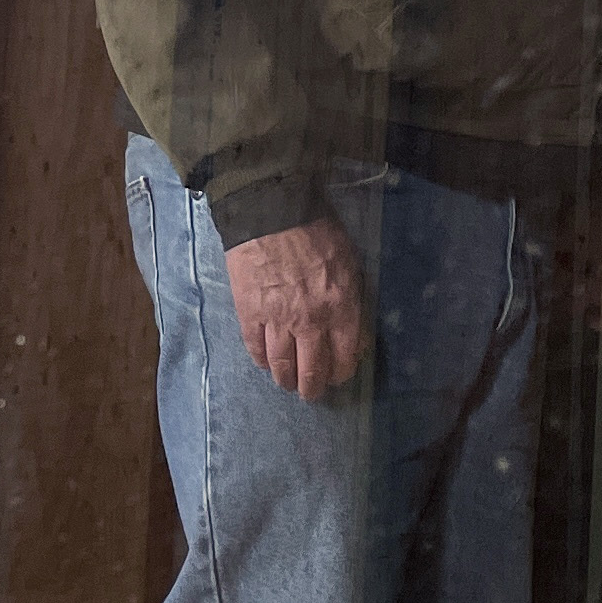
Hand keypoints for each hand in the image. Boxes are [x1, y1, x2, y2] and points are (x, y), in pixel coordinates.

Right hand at [227, 217, 367, 399]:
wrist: (270, 210)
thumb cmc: (316, 229)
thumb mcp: (349, 262)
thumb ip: (352, 300)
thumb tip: (352, 333)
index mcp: (340, 307)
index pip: (345, 357)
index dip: (341, 373)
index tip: (337, 376)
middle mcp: (310, 321)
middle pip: (312, 370)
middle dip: (313, 387)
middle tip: (311, 392)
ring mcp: (277, 320)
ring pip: (281, 365)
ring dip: (285, 379)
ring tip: (287, 383)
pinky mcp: (249, 313)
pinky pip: (254, 347)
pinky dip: (260, 360)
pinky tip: (263, 363)